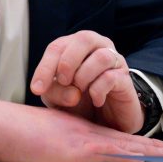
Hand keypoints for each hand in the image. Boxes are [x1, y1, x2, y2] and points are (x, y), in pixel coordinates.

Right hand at [0, 98, 162, 161]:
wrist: (2, 124)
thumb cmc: (13, 134)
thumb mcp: (39, 138)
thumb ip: (52, 145)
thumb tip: (52, 154)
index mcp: (75, 130)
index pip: (110, 136)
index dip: (131, 142)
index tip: (149, 146)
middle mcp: (84, 132)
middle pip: (124, 140)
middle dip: (150, 146)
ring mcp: (83, 139)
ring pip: (125, 145)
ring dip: (149, 150)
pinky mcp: (78, 148)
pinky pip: (112, 152)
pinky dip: (132, 155)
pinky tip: (147, 158)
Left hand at [30, 30, 144, 133]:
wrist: (105, 123)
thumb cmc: (80, 104)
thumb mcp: (58, 98)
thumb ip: (54, 91)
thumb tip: (71, 92)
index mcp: (76, 47)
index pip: (58, 46)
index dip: (45, 66)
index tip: (37, 89)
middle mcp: (97, 47)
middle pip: (84, 38)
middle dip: (68, 62)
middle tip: (63, 82)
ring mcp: (114, 61)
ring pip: (101, 56)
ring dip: (84, 76)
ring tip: (80, 92)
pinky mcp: (125, 79)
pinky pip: (111, 77)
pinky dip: (98, 90)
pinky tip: (96, 100)